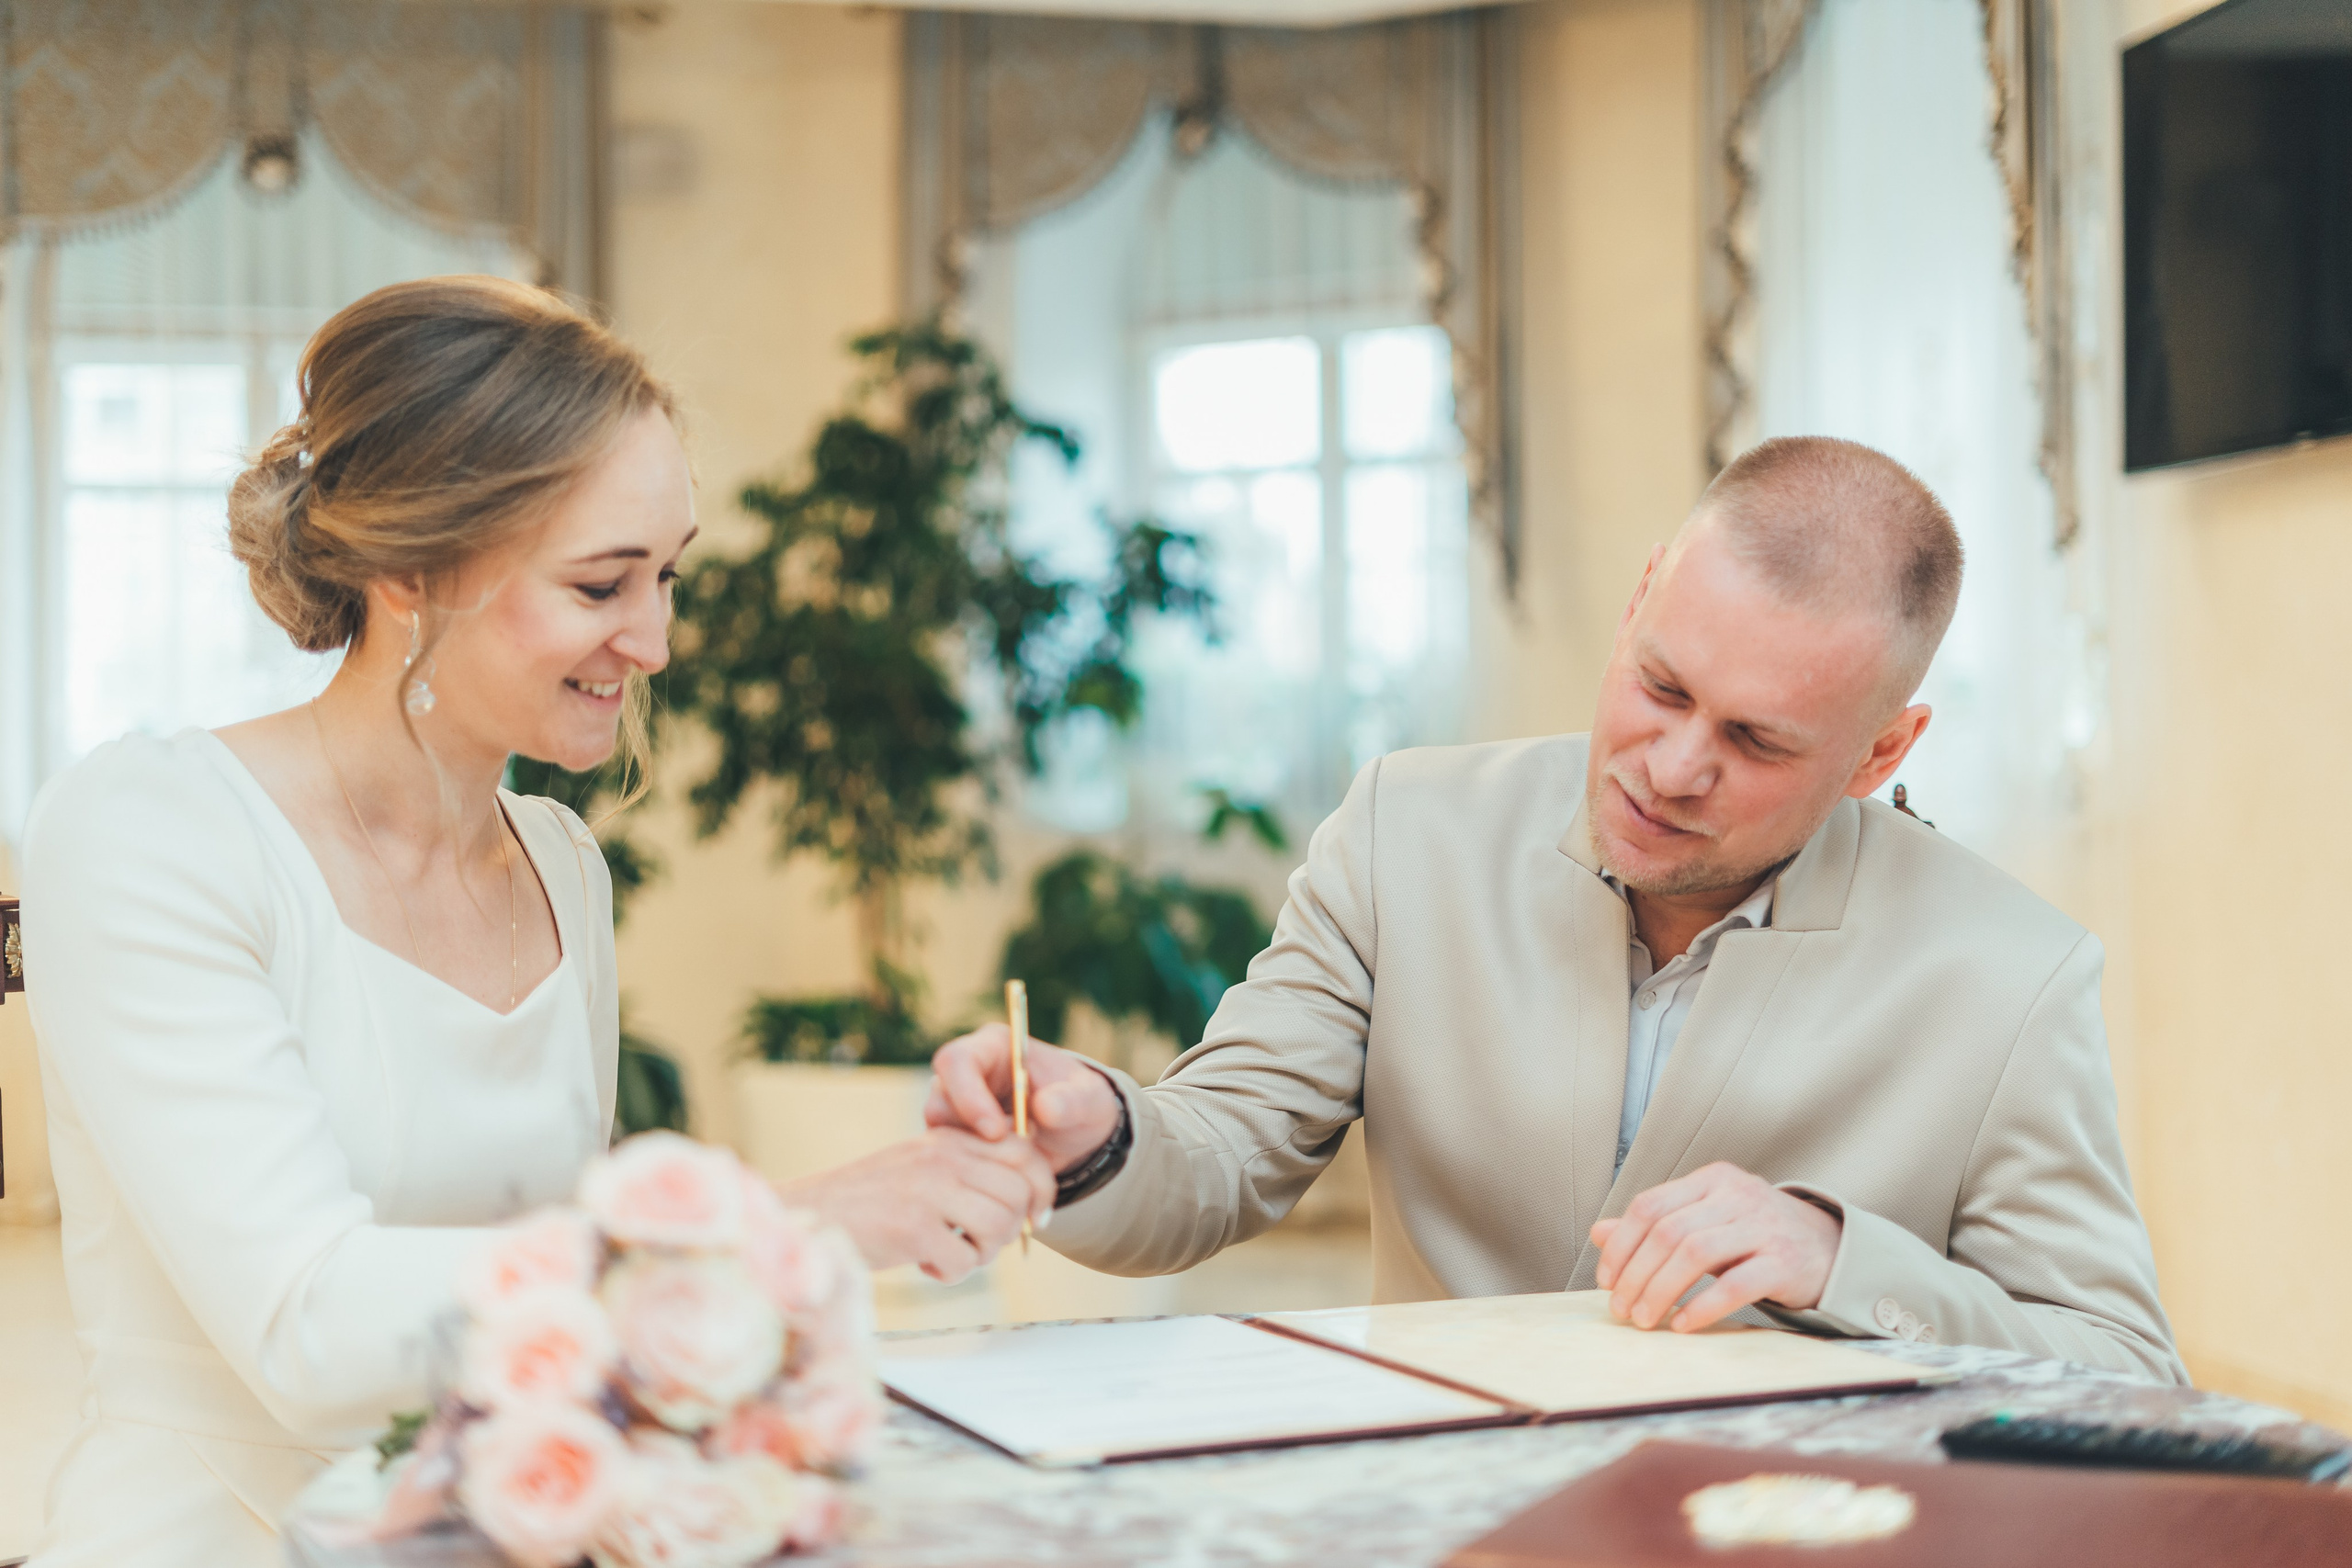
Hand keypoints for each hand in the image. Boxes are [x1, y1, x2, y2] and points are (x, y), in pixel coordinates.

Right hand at [780, 1126, 1055, 1283]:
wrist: (809, 1217)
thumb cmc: (867, 1203)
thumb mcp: (919, 1170)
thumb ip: (965, 1174)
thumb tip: (1024, 1202)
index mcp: (948, 1140)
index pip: (1024, 1152)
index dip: (1041, 1187)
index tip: (1036, 1217)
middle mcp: (943, 1158)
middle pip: (1018, 1194)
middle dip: (1009, 1229)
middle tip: (978, 1244)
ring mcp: (929, 1191)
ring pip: (999, 1226)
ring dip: (982, 1253)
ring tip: (951, 1253)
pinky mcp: (914, 1229)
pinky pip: (966, 1261)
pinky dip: (951, 1273)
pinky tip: (925, 1264)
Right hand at [925, 1023, 1122, 1174]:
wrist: (1076, 1134)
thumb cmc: (1081, 1104)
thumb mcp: (1089, 1100)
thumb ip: (1072, 1101)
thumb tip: (1046, 1107)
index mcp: (994, 1048)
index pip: (958, 1061)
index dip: (968, 1095)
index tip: (995, 1131)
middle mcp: (967, 1074)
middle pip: (938, 1098)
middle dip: (965, 1131)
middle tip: (1000, 1155)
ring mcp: (957, 1107)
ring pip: (939, 1132)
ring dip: (968, 1153)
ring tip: (1010, 1162)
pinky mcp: (956, 1137)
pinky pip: (946, 1155)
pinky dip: (969, 1169)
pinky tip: (1000, 1174)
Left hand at [1589, 1162, 1840, 1332]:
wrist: (1828, 1248)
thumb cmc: (1755, 1234)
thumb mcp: (1706, 1219)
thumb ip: (1656, 1224)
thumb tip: (1599, 1233)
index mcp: (1712, 1179)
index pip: (1650, 1205)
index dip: (1621, 1245)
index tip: (1607, 1281)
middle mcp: (1737, 1195)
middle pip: (1668, 1232)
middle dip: (1636, 1275)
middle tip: (1622, 1310)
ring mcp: (1763, 1226)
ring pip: (1696, 1254)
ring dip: (1661, 1291)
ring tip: (1645, 1319)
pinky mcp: (1785, 1262)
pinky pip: (1734, 1285)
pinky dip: (1702, 1307)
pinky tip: (1683, 1324)